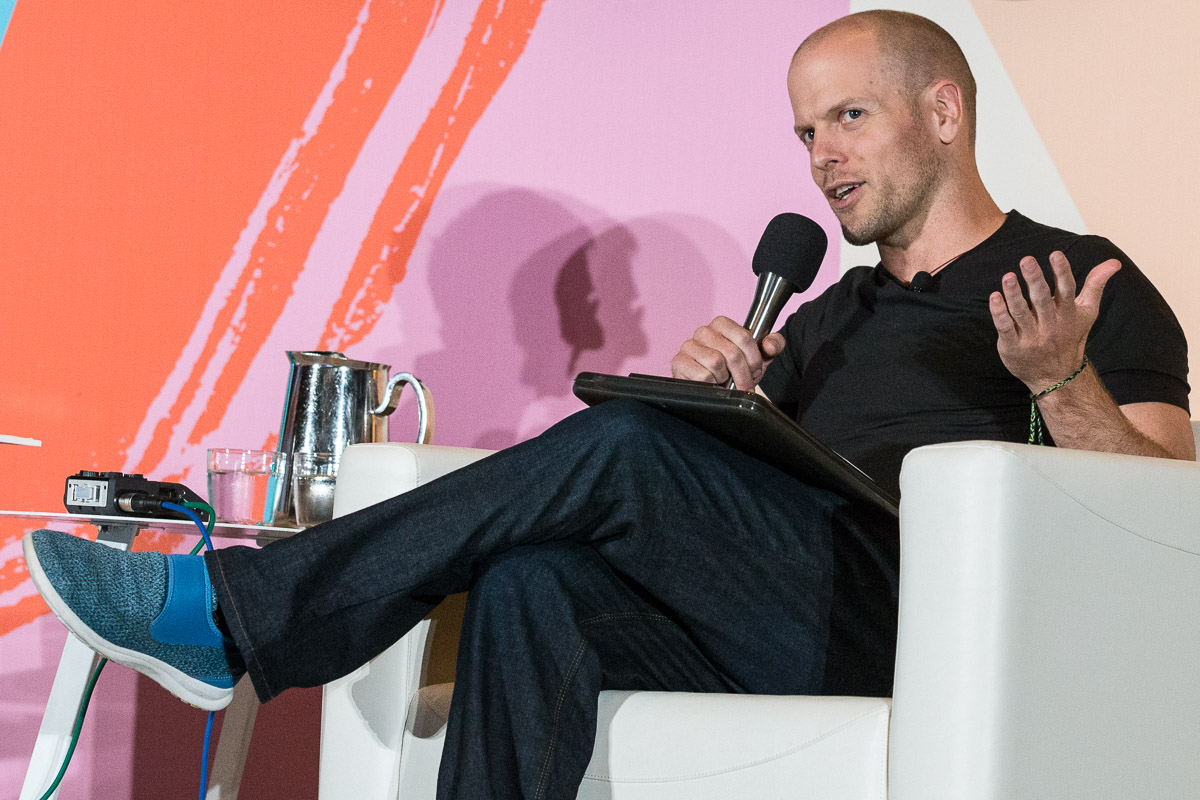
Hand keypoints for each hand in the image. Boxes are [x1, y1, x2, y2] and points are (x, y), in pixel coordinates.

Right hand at [670, 315, 785, 389]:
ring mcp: (688, 346)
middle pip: (732, 353)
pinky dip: (711, 385)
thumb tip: (770, 345)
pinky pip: (702, 376)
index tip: (755, 371)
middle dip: (742, 375)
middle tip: (742, 384)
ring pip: (716, 364)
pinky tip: (711, 385)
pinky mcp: (678, 362)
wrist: (714, 388)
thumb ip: (773, 345)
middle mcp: (703, 331)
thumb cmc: (735, 371)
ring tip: (723, 382)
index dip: (754, 359)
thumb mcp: (759, 358)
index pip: (744, 337)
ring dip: (724, 380)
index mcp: (721, 324)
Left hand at [988, 250, 1120, 390]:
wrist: (1056, 377)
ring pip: (1021, 313)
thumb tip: (1114, 262)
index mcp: (1067, 314)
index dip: (1061, 272)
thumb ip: (1095, 285)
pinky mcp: (1012, 346)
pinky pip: (1005, 328)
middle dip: (1035, 279)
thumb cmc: (1070, 337)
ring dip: (1013, 294)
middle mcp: (1050, 325)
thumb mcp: (1086, 313)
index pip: (1066, 290)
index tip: (1055, 254)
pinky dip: (999, 313)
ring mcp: (1031, 337)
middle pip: (1042, 299)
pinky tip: (994, 297)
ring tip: (1008, 276)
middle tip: (1026, 260)